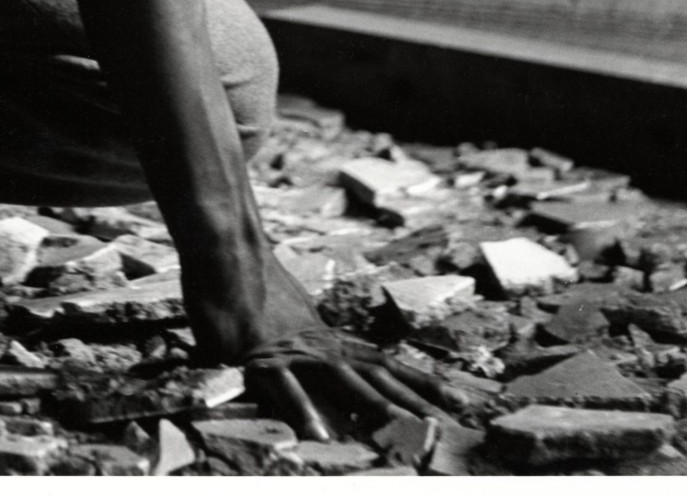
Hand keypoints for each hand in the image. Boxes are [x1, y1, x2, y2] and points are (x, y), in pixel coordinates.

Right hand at [186, 246, 452, 442]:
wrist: (228, 251)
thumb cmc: (253, 284)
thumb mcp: (289, 318)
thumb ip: (305, 342)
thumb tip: (319, 358)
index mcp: (329, 340)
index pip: (383, 364)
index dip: (417, 382)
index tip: (453, 397)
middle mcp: (322, 346)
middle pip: (377, 376)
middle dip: (416, 398)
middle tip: (457, 415)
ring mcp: (296, 352)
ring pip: (345, 382)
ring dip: (377, 406)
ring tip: (407, 430)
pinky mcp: (263, 357)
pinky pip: (286, 389)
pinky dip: (304, 411)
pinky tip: (319, 434)